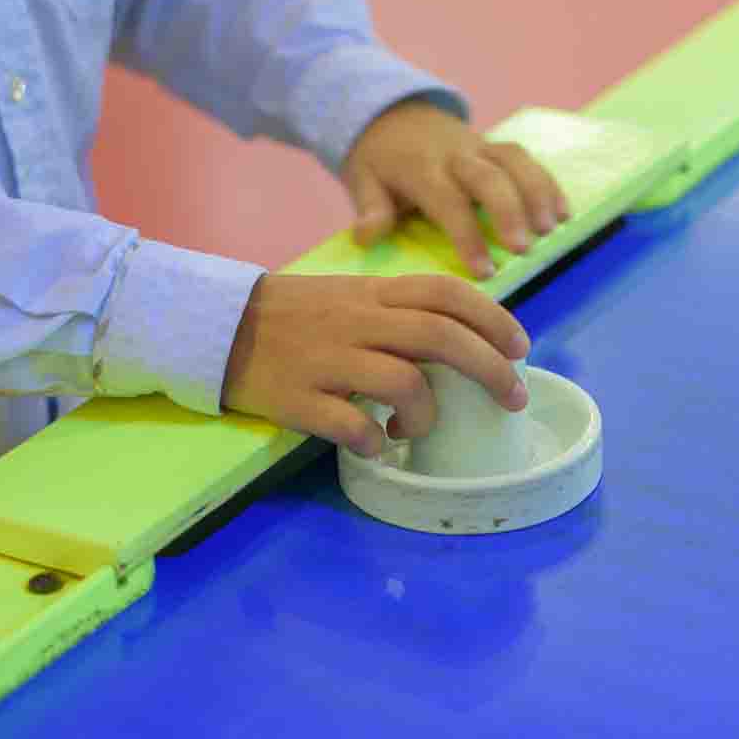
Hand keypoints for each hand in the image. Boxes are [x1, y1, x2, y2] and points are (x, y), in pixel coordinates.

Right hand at [220, 272, 529, 455]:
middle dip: (491, 369)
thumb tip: (463, 342)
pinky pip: (349, 423)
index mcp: (373, 294)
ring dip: (426, 414)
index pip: (446, 293)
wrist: (215, 325)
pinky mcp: (297, 397)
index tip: (522, 348)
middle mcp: (357, 321)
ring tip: (415, 428)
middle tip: (514, 399)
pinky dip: (373, 440)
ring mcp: (327, 359)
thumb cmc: (295, 316)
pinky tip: (374, 445)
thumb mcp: (350, 298)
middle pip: (440, 337)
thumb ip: (400, 312)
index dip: (494, 319)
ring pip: (403, 381)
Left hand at [342, 98, 571, 278]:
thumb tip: (366, 237)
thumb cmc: (377, 159)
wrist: (388, 111)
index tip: (485, 271)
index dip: (468, 235)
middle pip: (489, 177)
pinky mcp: (494, 145)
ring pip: (515, 161)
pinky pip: (525, 158)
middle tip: (525, 249)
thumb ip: (370, 209)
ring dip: (538, 194)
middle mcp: (455, 154)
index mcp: (421, 168)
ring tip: (553, 229)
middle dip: (510, 212)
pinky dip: (547, 183)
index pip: (447, 201)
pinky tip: (564, 211)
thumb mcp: (361, 179)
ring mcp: (479, 146)